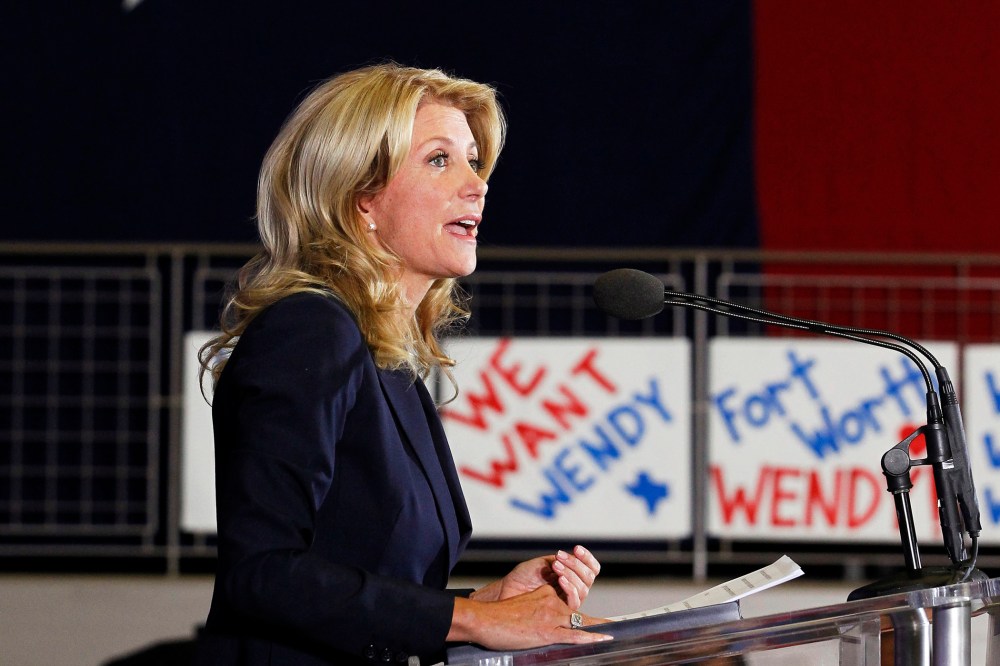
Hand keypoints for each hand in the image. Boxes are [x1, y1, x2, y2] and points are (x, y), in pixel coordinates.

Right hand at [449, 585, 612, 649]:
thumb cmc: (498, 616)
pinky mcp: (547, 632)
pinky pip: (574, 635)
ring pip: (580, 621)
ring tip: (614, 630)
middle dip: (596, 619)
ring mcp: (551, 617)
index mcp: (545, 594)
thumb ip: (536, 607)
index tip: (594, 612)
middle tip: (614, 623)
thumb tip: (542, 620)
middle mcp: (551, 602)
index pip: (569, 598)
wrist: (485, 619)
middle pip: (578, 609)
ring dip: (599, 627)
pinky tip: (603, 638)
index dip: (583, 603)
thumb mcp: (522, 604)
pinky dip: (591, 637)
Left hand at [471, 545, 600, 610]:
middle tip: (560, 557)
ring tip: (556, 566)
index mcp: (570, 574)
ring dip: (571, 574)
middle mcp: (572, 587)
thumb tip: (573, 558)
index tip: (577, 549)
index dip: (587, 558)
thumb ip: (560, 561)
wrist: (507, 590)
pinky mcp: (561, 611)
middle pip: (589, 577)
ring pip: (583, 588)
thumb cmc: (523, 577)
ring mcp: (567, 599)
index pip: (590, 568)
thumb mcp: (543, 563)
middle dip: (576, 564)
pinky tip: (560, 579)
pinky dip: (570, 588)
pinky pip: (574, 601)